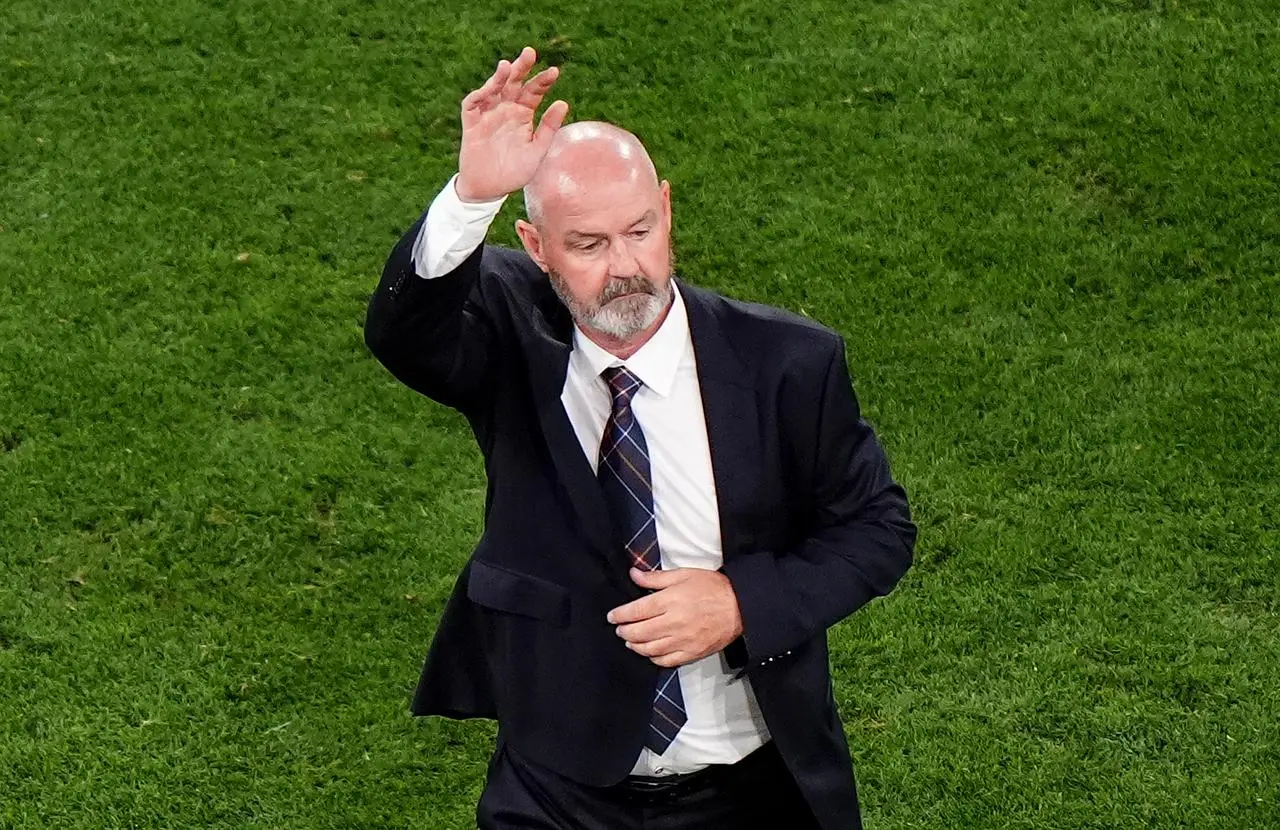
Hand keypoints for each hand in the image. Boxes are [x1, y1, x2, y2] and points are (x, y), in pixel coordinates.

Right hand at [456, 46, 568, 202]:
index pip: (534, 92)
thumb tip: (563, 103)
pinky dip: (479, 95)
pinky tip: (489, 88)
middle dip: (521, 67)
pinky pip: (472, 104)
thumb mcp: (537, 150)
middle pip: (514, 83)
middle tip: (530, 53)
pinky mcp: (471, 123)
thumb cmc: (515, 171)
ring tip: (507, 66)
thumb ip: (548, 128)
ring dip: (499, 77)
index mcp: (523, 115)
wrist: (489, 189)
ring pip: (493, 89)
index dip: (543, 81)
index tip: (554, 72)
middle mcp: (506, 110)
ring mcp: (488, 114)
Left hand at [607, 568, 744, 668]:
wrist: (740, 606)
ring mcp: (683, 640)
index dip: (620, 615)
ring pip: (649, 649)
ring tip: (630, 641)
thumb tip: (634, 574)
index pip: (636, 611)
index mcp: (670, 601)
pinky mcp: (692, 653)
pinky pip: (666, 661)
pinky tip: (650, 652)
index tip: (612, 616)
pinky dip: (653, 658)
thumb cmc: (713, 588)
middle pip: (638, 633)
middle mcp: (674, 623)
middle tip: (620, 629)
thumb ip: (655, 578)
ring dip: (635, 646)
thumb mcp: (683, 575)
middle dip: (624, 632)